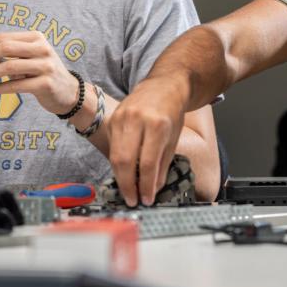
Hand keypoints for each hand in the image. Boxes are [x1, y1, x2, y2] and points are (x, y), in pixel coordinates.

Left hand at [0, 31, 79, 114]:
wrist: (69, 92)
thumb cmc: (43, 73)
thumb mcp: (28, 58)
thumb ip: (7, 55)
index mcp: (35, 37)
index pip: (3, 37)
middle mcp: (42, 48)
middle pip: (5, 48)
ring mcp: (45, 66)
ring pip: (9, 66)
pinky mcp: (45, 84)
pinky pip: (15, 85)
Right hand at [108, 77, 187, 206]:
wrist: (164, 86)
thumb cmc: (171, 113)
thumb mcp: (173, 139)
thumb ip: (162, 165)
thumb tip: (152, 189)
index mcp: (157, 125)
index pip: (147, 163)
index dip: (145, 185)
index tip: (146, 199)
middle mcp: (137, 120)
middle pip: (125, 160)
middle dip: (128, 185)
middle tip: (132, 200)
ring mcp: (122, 118)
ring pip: (115, 156)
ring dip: (121, 177)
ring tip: (128, 191)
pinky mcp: (113, 119)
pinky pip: (112, 147)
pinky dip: (118, 163)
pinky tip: (125, 172)